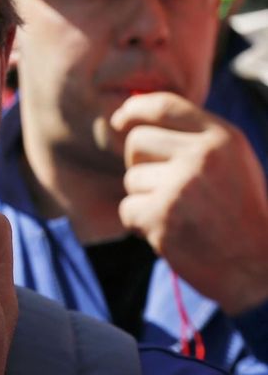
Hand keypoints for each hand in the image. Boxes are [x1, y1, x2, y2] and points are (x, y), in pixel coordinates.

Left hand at [113, 91, 267, 314]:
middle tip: (162, 186)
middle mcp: (201, 156)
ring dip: (144, 198)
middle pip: (136, 141)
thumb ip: (191, 135)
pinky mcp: (163, 218)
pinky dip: (140, 224)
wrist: (260, 268)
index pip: (163, 106)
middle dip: (139, 163)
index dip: (134, 108)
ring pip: (130, 179)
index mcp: (220, 137)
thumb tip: (133, 115)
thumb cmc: (238, 211)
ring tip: (178, 214)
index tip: (120, 118)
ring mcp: (181, 187)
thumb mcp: (229, 159)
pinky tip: (169, 233)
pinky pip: (127, 210)